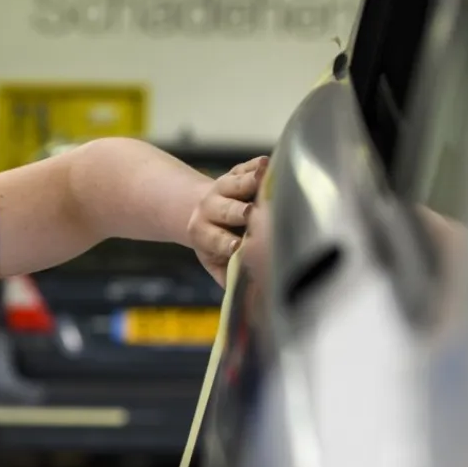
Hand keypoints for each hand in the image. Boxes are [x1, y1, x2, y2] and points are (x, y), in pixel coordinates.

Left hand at [186, 156, 267, 284]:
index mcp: (204, 233)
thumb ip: (227, 278)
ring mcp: (225, 186)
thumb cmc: (215, 244)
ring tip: (263, 178)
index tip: (237, 248)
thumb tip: (245, 301)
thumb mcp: (214, 262)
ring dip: (249, 182)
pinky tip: (269, 164)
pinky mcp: (238, 170)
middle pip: (227, 210)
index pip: (217, 240)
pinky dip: (258, 165)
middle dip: (238, 212)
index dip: (227, 244)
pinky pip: (248, 165)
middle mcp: (211, 208)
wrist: (198, 209)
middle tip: (250, 213)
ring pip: (237, 183)